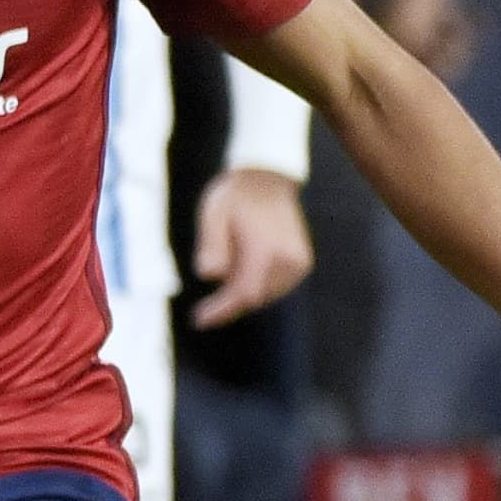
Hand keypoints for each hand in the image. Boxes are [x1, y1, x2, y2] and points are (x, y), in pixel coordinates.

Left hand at [189, 165, 315, 324]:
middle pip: (254, 296)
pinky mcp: (301, 264)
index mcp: (268, 249)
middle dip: (228, 298)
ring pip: (264, 294)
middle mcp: (289, 259)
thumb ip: (212, 245)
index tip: (199, 320)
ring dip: (242, 289)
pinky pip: (274, 286)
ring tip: (232, 256)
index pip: (245, 293)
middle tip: (207, 295)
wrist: (267, 180)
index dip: (222, 310)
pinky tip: (244, 262)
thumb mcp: (214, 215)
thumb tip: (209, 274)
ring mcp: (299, 263)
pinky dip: (255, 284)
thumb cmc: (235, 197)